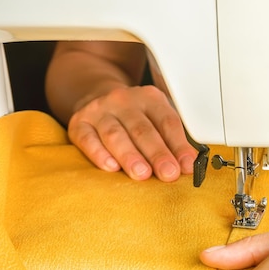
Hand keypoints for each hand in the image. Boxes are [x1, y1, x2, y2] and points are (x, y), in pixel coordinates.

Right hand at [67, 85, 196, 181]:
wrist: (97, 95)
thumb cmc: (134, 115)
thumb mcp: (156, 118)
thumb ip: (172, 140)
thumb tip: (189, 165)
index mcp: (150, 98)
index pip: (167, 122)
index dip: (179, 145)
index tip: (187, 166)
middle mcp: (124, 100)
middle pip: (143, 129)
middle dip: (157, 154)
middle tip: (168, 173)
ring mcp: (99, 110)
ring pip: (115, 134)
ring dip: (130, 156)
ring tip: (142, 174)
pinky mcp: (78, 122)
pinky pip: (87, 138)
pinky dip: (99, 154)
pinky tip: (111, 167)